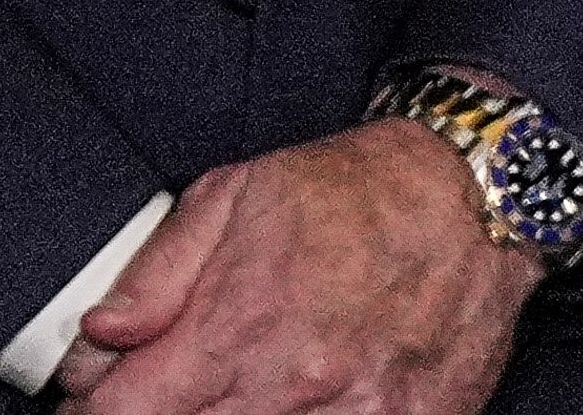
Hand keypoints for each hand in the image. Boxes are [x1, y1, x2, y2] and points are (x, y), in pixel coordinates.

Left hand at [64, 125, 540, 412]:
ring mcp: (356, 414)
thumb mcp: (237, 193)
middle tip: (187, 387)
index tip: (109, 398)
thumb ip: (155, 271)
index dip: (98, 410)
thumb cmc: (361, 190)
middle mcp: (291, 382)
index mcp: (236, 324)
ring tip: (252, 388)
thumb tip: (98, 338)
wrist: (485, 189)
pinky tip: (314, 398)